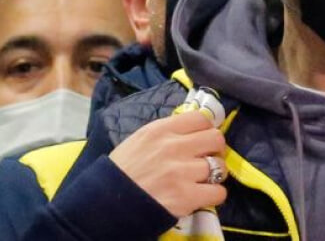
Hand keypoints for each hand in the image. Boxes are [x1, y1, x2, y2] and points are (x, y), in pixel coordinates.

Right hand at [109, 110, 226, 217]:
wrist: (105, 205)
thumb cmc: (121, 171)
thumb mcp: (140, 140)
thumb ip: (167, 132)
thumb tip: (193, 129)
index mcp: (160, 130)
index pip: (201, 118)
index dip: (206, 128)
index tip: (202, 138)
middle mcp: (173, 147)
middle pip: (216, 138)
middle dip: (215, 149)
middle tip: (207, 157)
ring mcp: (181, 173)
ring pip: (219, 166)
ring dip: (214, 173)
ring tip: (203, 179)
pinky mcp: (186, 197)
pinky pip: (218, 191)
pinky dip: (214, 194)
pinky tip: (203, 194)